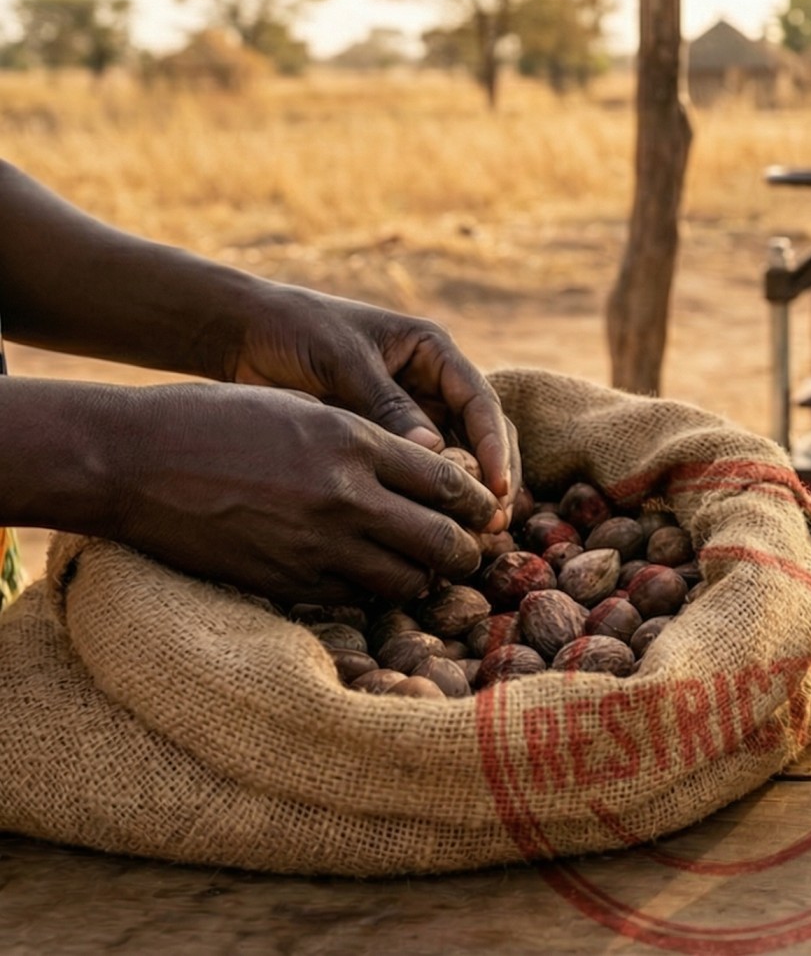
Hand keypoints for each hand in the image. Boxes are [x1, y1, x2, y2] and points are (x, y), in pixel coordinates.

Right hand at [111, 384, 496, 604]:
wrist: (133, 461)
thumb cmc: (215, 419)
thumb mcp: (303, 406)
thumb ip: (364, 436)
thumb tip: (421, 464)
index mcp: (354, 442)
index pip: (449, 483)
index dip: (477, 502)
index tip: (485, 510)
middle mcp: (345, 497)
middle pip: (441, 541)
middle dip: (465, 551)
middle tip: (469, 554)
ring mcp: (314, 545)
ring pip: (405, 580)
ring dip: (423, 578)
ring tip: (425, 571)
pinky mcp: (284, 581)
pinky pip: (354, 597)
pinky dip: (373, 592)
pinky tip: (373, 580)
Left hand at [224, 286, 518, 530]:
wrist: (245, 332)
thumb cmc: (297, 330)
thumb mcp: (344, 361)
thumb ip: (386, 404)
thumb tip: (432, 455)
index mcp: (432, 352)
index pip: (481, 402)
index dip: (494, 447)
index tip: (496, 489)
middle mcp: (431, 384)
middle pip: (481, 435)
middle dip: (490, 478)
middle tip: (490, 524)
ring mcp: (410, 414)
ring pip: (455, 459)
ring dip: (464, 494)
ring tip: (468, 535)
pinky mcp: (384, 440)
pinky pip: (415, 472)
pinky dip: (426, 499)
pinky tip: (429, 528)